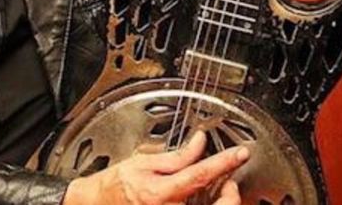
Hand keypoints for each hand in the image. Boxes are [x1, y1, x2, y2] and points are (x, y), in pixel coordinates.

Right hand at [63, 131, 248, 204]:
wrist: (101, 204)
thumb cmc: (119, 184)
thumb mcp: (144, 162)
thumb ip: (177, 155)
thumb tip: (200, 143)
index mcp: (161, 193)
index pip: (200, 175)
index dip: (224, 162)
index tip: (240, 153)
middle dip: (231, 194)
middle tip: (230, 179)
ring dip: (224, 203)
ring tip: (222, 189)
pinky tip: (211, 200)